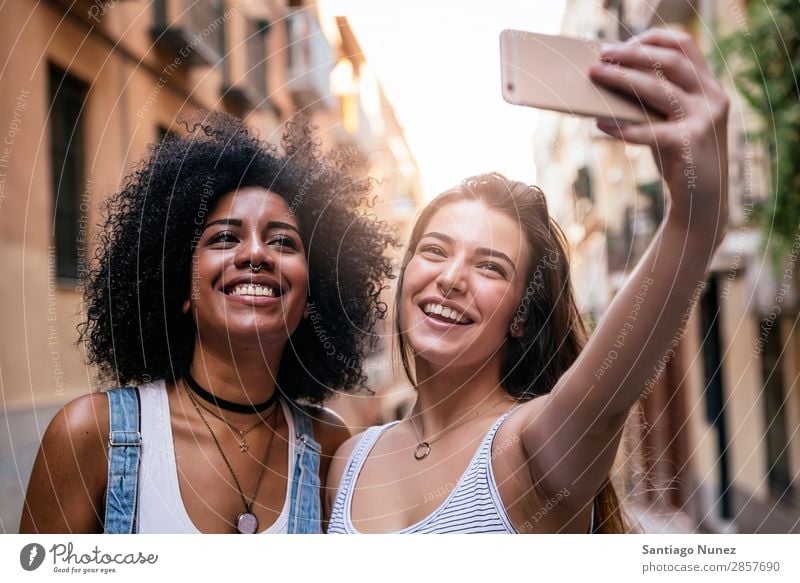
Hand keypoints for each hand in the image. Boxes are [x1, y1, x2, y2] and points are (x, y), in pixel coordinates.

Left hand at [589, 29, 729, 239]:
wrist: (703, 203)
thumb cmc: (679, 158)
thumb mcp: (669, 122)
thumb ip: (652, 101)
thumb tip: (609, 79)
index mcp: (708, 86)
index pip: (685, 44)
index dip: (651, 39)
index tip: (620, 45)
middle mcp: (712, 97)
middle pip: (670, 61)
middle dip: (631, 55)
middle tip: (600, 57)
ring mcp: (705, 120)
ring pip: (660, 89)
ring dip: (622, 80)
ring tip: (595, 76)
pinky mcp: (692, 144)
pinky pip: (651, 131)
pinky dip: (623, 127)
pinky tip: (600, 124)